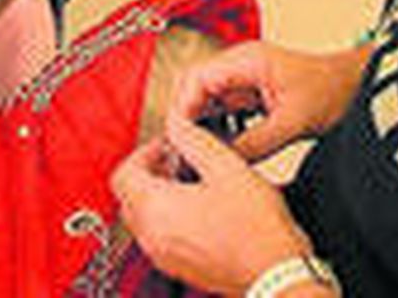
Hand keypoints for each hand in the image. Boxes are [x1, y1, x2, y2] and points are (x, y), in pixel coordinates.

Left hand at [113, 114, 309, 292]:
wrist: (274, 271)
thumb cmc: (255, 227)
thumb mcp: (226, 165)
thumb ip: (193, 139)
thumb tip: (177, 125)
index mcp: (156, 209)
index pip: (124, 173)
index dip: (144, 151)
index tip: (167, 145)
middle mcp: (152, 237)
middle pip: (129, 197)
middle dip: (150, 172)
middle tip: (176, 159)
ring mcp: (164, 257)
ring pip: (143, 218)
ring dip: (159, 195)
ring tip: (192, 180)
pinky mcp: (180, 267)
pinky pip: (160, 237)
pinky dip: (169, 218)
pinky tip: (201, 206)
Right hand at [168, 41, 370, 163]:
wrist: (356, 88)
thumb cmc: (333, 90)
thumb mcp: (294, 121)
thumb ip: (256, 142)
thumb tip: (223, 162)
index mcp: (247, 60)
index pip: (196, 78)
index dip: (183, 108)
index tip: (180, 138)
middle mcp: (240, 66)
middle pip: (194, 89)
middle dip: (186, 119)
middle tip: (184, 152)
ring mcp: (245, 81)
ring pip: (206, 102)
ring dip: (200, 128)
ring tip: (198, 156)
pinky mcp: (251, 97)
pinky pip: (222, 113)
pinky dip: (217, 132)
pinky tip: (221, 152)